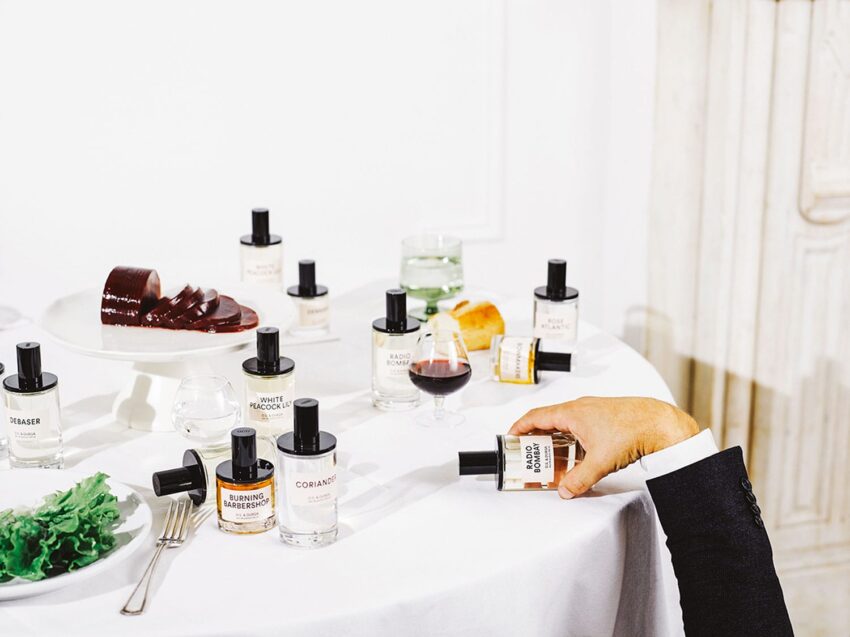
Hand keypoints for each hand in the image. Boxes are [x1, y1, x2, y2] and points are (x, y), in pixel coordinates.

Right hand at [508, 396, 698, 498]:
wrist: (659, 424)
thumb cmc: (632, 431)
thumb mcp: (601, 462)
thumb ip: (579, 479)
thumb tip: (566, 490)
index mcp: (572, 413)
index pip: (536, 416)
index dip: (520, 427)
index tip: (511, 436)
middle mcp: (581, 408)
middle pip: (549, 420)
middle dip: (536, 437)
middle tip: (530, 452)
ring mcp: (593, 410)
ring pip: (566, 423)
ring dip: (556, 438)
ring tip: (553, 456)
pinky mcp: (606, 416)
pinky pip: (580, 425)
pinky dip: (572, 438)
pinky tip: (579, 453)